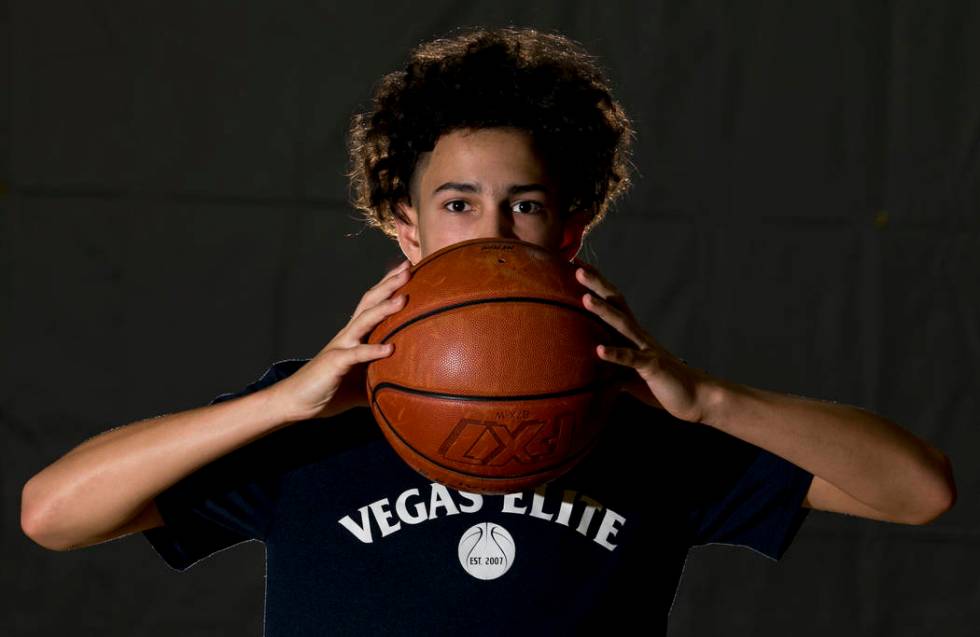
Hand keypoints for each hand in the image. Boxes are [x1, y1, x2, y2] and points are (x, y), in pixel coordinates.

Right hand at [272, 259, 410, 420]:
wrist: (296, 401)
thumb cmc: (331, 389)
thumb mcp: (364, 382)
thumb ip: (383, 377)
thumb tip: (408, 384)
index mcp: (356, 335)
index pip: (373, 303)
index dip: (388, 284)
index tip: (407, 268)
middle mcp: (348, 334)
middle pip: (370, 302)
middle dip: (389, 284)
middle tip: (408, 268)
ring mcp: (341, 346)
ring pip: (364, 321)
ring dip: (383, 308)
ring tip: (402, 299)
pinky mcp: (335, 363)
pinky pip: (356, 354)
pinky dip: (373, 350)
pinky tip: (390, 349)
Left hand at [573, 259, 714, 423]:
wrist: (697, 396)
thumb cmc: (661, 384)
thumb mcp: (629, 373)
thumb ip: (610, 365)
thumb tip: (589, 367)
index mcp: (632, 334)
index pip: (612, 302)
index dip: (596, 284)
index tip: (577, 265)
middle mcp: (638, 335)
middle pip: (616, 303)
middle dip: (597, 285)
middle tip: (577, 268)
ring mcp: (646, 348)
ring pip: (622, 325)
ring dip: (603, 311)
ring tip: (585, 298)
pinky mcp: (651, 366)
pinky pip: (631, 359)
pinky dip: (615, 354)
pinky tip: (599, 350)